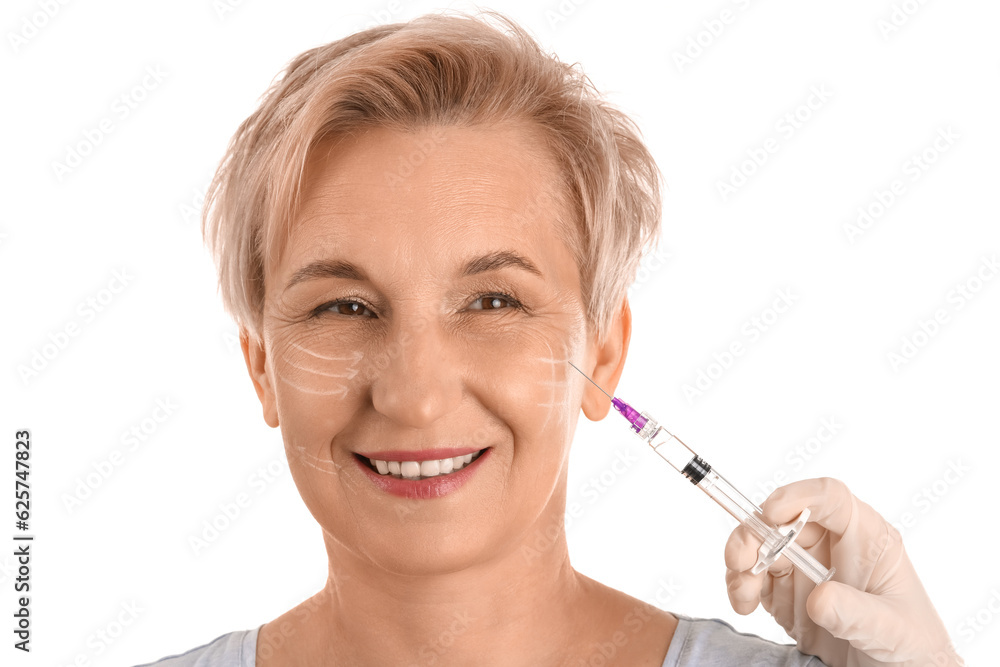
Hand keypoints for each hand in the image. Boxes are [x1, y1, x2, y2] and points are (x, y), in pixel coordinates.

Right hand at [724, 477, 962, 666]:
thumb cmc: (914, 646)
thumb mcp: (893, 630)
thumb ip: (858, 613)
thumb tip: (819, 598)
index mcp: (866, 539)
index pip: (830, 499)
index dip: (798, 498)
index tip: (772, 513)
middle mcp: (832, 547)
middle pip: (784, 520)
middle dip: (755, 535)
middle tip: (740, 560)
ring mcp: (808, 569)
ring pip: (762, 547)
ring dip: (743, 564)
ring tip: (744, 595)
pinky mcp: (789, 595)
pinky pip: (755, 578)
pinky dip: (741, 587)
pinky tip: (745, 605)